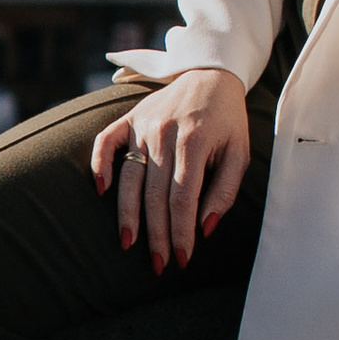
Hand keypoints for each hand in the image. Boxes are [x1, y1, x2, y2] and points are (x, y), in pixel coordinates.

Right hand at [91, 69, 250, 273]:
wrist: (210, 75)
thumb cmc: (228, 121)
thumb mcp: (239, 154)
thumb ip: (224, 191)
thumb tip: (205, 228)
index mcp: (193, 141)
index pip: (182, 198)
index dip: (180, 232)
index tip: (182, 258)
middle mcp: (163, 133)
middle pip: (154, 195)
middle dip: (156, 234)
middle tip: (158, 264)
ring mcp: (142, 125)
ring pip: (129, 178)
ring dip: (127, 214)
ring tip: (129, 243)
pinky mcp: (128, 119)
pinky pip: (105, 142)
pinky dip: (100, 165)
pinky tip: (102, 191)